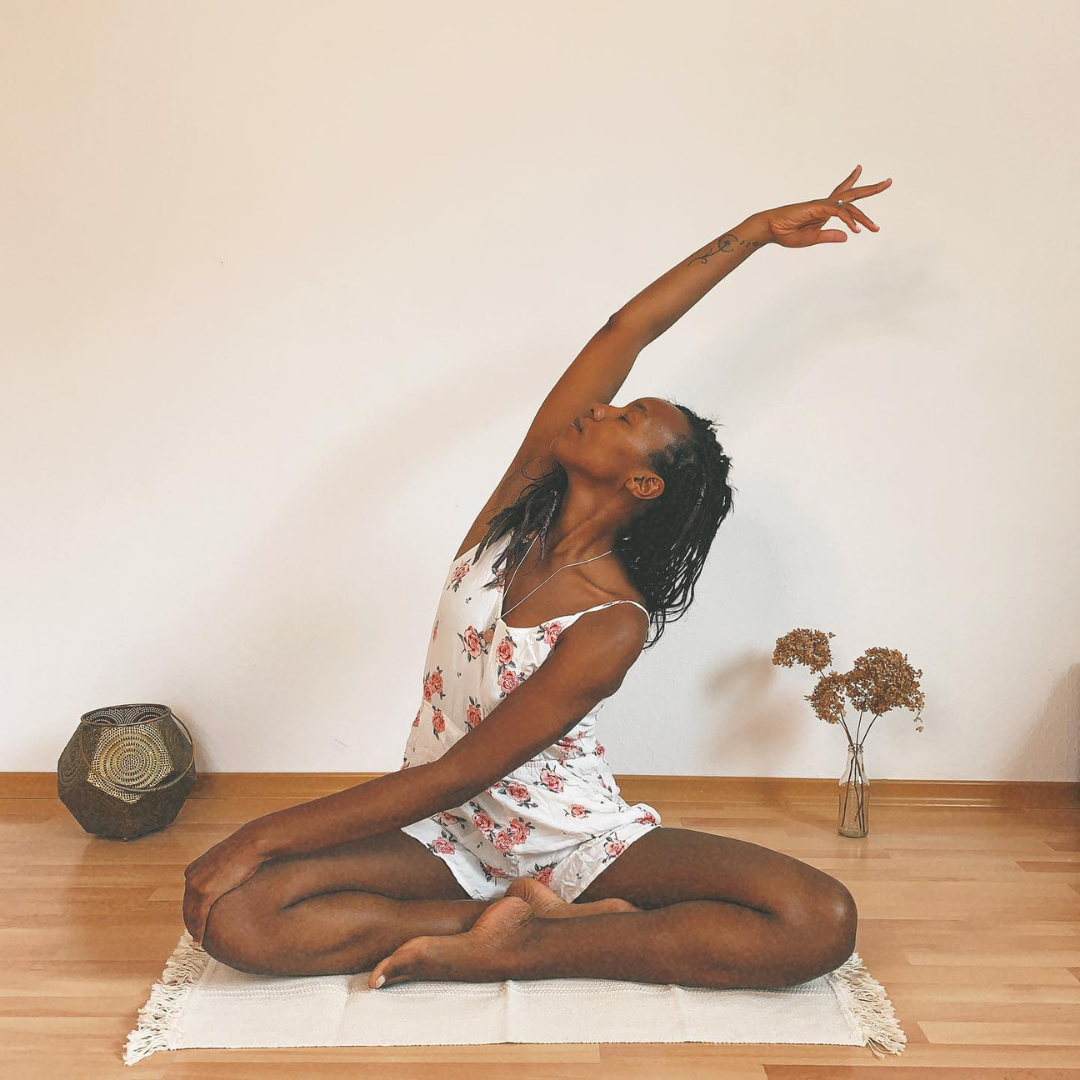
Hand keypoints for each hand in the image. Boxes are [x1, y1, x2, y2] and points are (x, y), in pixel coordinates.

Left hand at [183, 830, 264, 947]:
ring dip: (193, 930)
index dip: (191, 910)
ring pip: (190, 914)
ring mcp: (197, 885)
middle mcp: (190, 877)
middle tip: (194, 936)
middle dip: (190, 922)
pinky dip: (198, 931)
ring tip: (197, 942)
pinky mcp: (206, 892)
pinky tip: (199, 940)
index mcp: (193, 869)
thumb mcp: (224, 859)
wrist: (251, 843)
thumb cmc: (244, 849)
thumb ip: (219, 870)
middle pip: (187, 906)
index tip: (196, 921)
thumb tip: (226, 876)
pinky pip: (199, 917)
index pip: (188, 896)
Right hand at [751, 165, 891, 248]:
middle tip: (889, 181)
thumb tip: (848, 236)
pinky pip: (840, 213)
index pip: (843, 197)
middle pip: (853, 193)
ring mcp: (823, 205)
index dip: (853, 183)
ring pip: (850, 207)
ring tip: (875, 228)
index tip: (861, 173)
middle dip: (871, 188)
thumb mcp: (812, 239)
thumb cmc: (786, 234)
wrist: (770, 230)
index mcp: (823, 211)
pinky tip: (857, 230)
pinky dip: (849, 221)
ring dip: (864, 218)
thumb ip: (830, 236)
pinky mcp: (819, 208)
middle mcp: (826, 204)